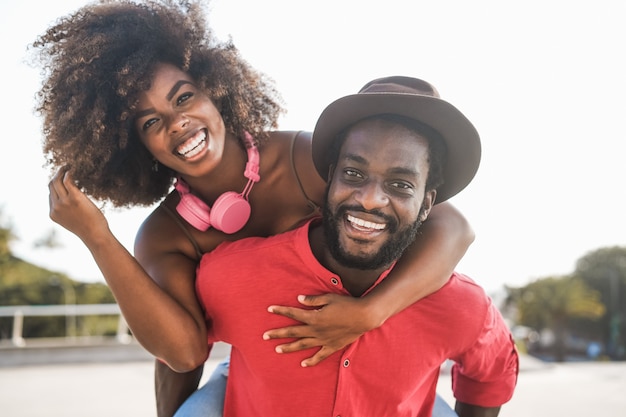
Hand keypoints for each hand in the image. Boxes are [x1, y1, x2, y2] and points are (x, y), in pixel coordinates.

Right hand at [48, 167, 109, 242]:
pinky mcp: (74, 197)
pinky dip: (68, 173)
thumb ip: (68, 211)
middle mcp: (55, 207)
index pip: (50, 194)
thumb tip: (73, 201)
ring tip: (68, 166)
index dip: (56, 185)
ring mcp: (63, 202)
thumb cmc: (89, 229)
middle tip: (64, 168)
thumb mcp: (74, 221)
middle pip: (51, 185)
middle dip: (56, 175)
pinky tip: (73, 169)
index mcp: (53, 214)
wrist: (95, 235)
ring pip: (57, 181)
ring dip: (61, 171)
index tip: (62, 178)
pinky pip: (67, 180)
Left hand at [262, 293, 380, 366]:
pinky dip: (311, 361)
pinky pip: (319, 356)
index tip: (269, 309)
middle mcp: (316, 330)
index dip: (281, 311)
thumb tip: (299, 298)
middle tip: (264, 336)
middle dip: (278, 333)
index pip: (293, 314)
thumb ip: (312, 300)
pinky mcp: (332, 346)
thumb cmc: (347, 304)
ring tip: (277, 349)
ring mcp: (323, 340)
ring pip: (302, 345)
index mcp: (314, 317)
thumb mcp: (329, 298)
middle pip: (293, 332)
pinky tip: (302, 364)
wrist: (364, 317)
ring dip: (289, 347)